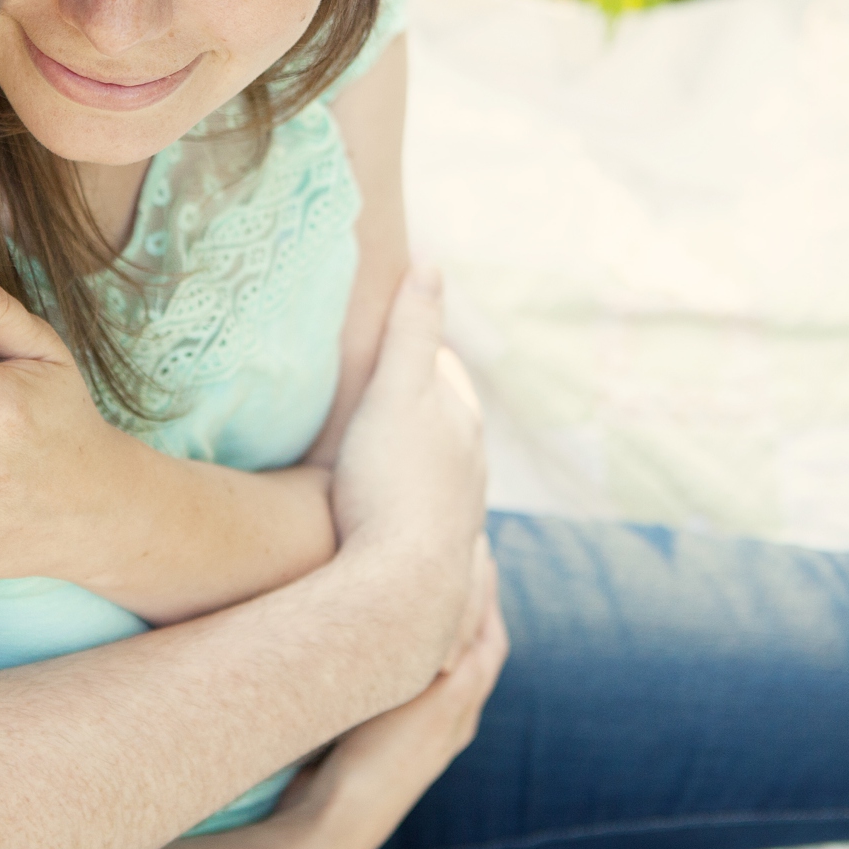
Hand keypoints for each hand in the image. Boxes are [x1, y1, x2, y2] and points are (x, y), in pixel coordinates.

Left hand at [266, 541, 509, 848]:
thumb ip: (358, 687)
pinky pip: (475, 645)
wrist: (333, 821)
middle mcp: (458, 709)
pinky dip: (474, 607)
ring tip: (477, 543)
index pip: (467, 645)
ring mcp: (458, 710)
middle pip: (488, 633)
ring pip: (487, 635)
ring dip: (484, 588)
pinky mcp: (448, 708)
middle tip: (478, 539)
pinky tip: (466, 574)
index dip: (467, 600)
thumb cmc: (329, 773)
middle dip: (484, 585)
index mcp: (442, 714)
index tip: (458, 558)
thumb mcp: (351, 718)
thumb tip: (330, 648)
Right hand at [328, 266, 490, 670]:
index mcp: (462, 422)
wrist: (400, 585)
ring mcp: (455, 515)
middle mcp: (469, 468)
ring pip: (439, 474)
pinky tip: (383, 517)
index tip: (394, 339)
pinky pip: (423, 518)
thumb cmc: (392, 482)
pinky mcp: (435, 556)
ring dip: (417, 460)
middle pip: (447, 423)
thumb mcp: (396, 392)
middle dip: (421, 406)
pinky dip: (408, 505)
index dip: (422, 350)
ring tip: (379, 454)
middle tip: (379, 393)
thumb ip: (411, 331)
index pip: (446, 370)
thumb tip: (430, 264)